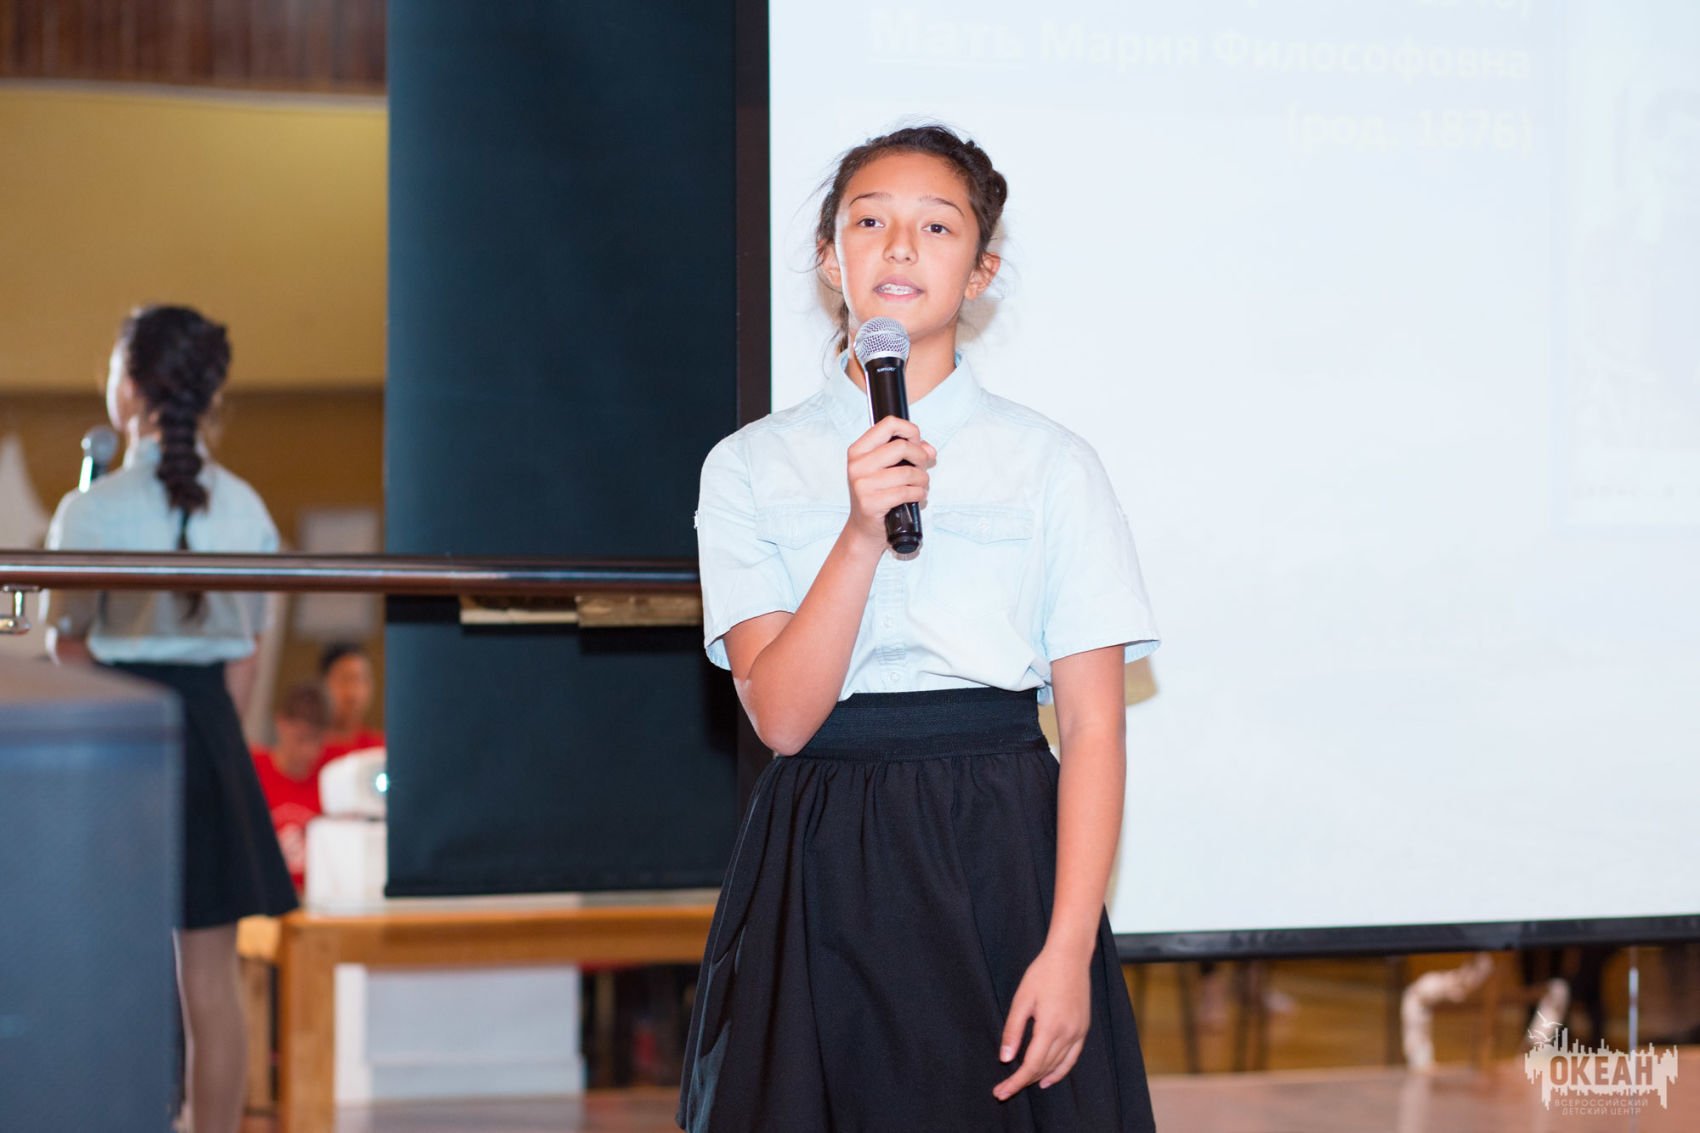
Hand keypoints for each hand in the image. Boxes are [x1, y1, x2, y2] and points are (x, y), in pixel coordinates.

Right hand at [844, 415, 934, 551]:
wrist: (865, 528)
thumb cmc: (878, 495)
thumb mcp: (889, 469)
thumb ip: (909, 453)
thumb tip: (929, 450)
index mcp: (858, 450)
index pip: (888, 424)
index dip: (910, 431)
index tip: (917, 443)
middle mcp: (857, 465)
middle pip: (901, 447)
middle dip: (920, 457)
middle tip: (922, 468)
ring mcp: (862, 484)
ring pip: (908, 472)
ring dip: (922, 479)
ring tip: (921, 485)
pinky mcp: (871, 503)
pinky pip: (906, 491)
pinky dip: (919, 493)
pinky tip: (917, 496)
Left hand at [993, 944, 1090, 1101]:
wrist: (1070, 957)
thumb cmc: (1042, 974)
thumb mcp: (1021, 1000)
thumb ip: (1013, 1031)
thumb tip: (1005, 1059)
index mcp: (1050, 1028)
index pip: (1031, 1066)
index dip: (1016, 1082)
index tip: (1000, 1092)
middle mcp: (1068, 1035)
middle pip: (1044, 1069)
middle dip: (1023, 1082)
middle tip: (1004, 1091)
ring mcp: (1078, 1033)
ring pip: (1058, 1066)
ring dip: (1039, 1078)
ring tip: (1021, 1084)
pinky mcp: (1083, 1029)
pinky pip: (1072, 1058)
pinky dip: (1060, 1071)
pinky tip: (1048, 1078)